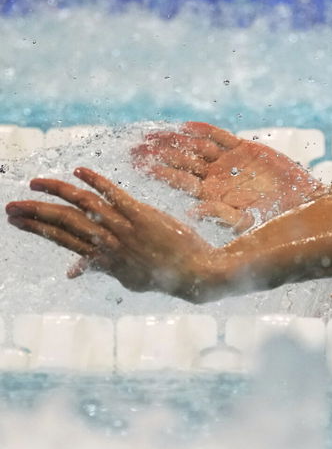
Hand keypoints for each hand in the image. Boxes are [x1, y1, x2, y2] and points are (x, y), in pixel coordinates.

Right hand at [6, 168, 225, 301]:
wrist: (196, 274)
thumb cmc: (162, 274)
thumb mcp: (126, 278)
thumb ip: (100, 268)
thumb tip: (72, 271)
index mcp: (102, 258)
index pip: (61, 240)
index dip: (37, 228)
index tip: (17, 220)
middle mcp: (108, 243)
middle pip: (63, 224)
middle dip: (35, 214)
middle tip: (11, 207)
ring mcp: (124, 228)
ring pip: (82, 206)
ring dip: (56, 193)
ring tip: (35, 184)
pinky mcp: (142, 215)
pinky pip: (115, 195)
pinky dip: (96, 181)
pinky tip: (79, 171)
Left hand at [133, 121, 322, 232]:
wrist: (303, 203)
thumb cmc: (275, 218)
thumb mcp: (247, 220)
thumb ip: (221, 215)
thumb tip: (192, 211)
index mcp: (212, 195)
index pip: (179, 181)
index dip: (158, 172)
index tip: (137, 164)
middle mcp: (216, 177)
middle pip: (181, 161)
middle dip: (158, 154)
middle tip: (133, 147)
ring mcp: (229, 162)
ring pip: (195, 147)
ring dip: (174, 140)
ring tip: (151, 134)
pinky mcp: (245, 149)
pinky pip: (219, 136)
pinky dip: (203, 131)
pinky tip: (185, 126)